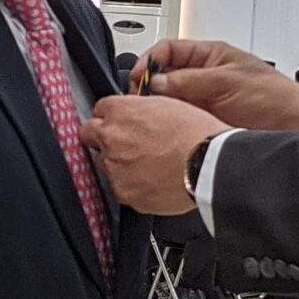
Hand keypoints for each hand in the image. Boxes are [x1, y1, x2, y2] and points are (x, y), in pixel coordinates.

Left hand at [82, 95, 226, 215]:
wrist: (208, 164)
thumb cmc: (196, 134)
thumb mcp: (167, 105)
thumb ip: (140, 109)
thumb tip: (134, 115)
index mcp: (120, 112)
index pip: (99, 109)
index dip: (111, 116)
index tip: (118, 122)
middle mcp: (111, 138)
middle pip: (90, 136)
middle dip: (102, 139)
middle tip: (125, 144)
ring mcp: (115, 168)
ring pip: (105, 165)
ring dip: (119, 165)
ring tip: (148, 166)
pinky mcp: (124, 193)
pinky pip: (121, 188)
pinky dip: (132, 186)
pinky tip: (153, 181)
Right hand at [143, 44, 298, 133]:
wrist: (294, 125)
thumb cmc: (273, 96)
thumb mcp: (228, 80)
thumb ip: (191, 80)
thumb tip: (157, 82)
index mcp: (209, 56)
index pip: (168, 50)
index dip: (150, 60)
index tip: (138, 76)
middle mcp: (202, 77)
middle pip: (164, 75)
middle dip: (148, 85)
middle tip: (138, 99)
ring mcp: (202, 100)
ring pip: (168, 100)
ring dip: (157, 106)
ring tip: (148, 114)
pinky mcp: (203, 122)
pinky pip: (178, 119)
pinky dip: (167, 122)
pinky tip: (163, 127)